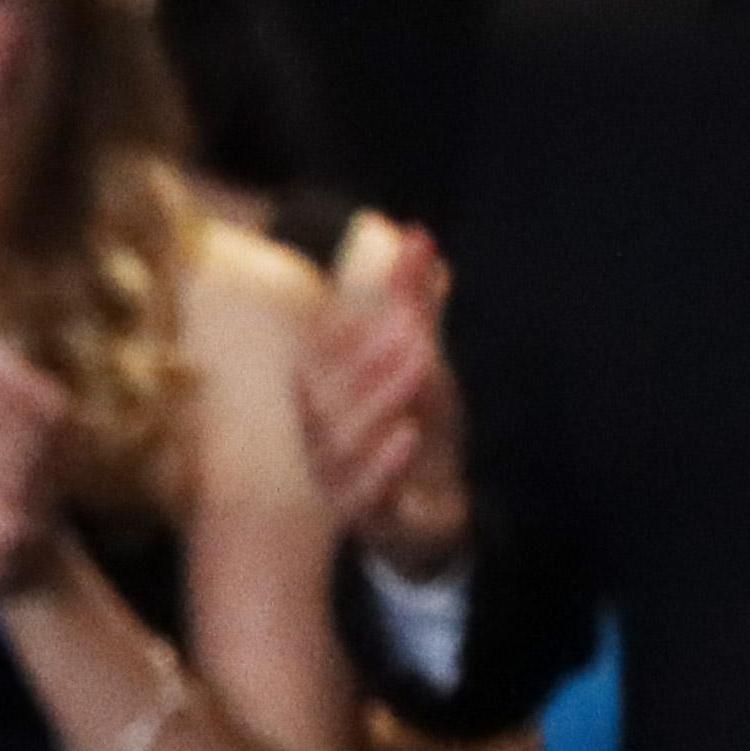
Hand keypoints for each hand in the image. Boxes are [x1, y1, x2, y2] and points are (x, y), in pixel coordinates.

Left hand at [0, 335, 66, 596]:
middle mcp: (49, 487)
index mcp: (60, 459)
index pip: (50, 410)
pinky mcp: (6, 557)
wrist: (37, 581)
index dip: (16, 379)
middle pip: (31, 437)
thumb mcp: (22, 459)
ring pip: (7, 481)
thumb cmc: (21, 504)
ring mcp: (30, 522)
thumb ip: (1, 416)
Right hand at [302, 215, 471, 576]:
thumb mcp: (420, 359)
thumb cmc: (415, 426)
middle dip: (365, 358)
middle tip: (410, 328)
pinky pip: (360, 493)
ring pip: (338, 441)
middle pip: (323, 396)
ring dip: (378, 399)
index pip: (315, 356)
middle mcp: (318, 434)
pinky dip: (381, 465)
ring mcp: (336, 476)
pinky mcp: (365, 515)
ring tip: (418, 364)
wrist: (433, 507)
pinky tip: (406, 434)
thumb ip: (412, 302)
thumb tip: (417, 235)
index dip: (338, 328)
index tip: (376, 301)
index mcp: (321, 394)